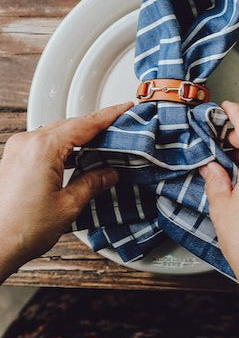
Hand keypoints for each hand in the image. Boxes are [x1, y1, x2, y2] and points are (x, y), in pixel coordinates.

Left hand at [0, 102, 132, 279]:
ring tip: (102, 144)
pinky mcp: (13, 160)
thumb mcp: (68, 206)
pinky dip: (63, 146)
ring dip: (79, 137)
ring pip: (57, 133)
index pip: (85, 124)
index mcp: (43, 148)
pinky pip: (44, 143)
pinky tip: (76, 156)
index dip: (109, 115)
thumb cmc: (20, 230)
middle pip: (71, 125)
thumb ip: (92, 183)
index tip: (125, 108)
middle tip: (120, 128)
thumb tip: (109, 173)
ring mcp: (18, 150)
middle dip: (96, 126)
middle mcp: (27, 143)